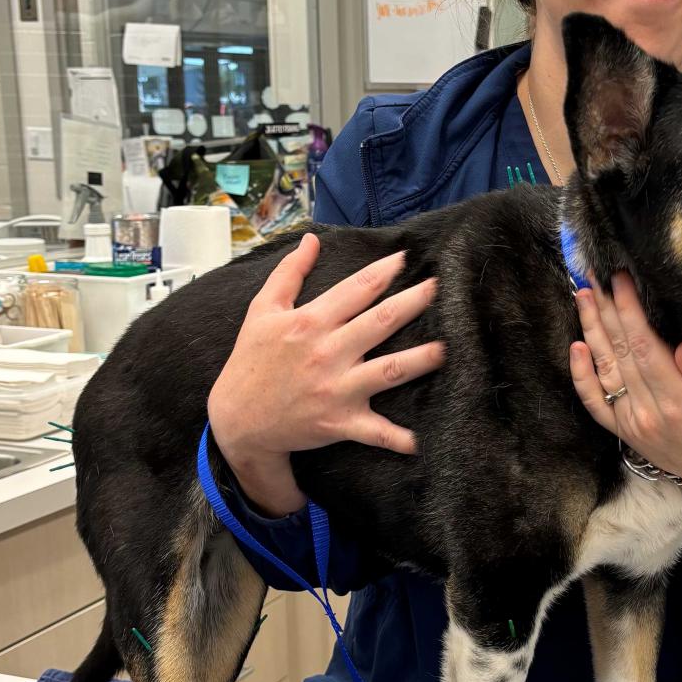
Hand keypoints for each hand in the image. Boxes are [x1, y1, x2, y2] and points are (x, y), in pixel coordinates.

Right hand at [208, 233, 443, 515]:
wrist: (237, 419)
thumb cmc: (251, 362)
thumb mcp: (262, 311)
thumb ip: (289, 273)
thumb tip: (312, 240)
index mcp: (310, 322)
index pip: (355, 290)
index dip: (383, 272)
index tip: (406, 259)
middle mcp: (327, 352)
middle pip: (379, 322)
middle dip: (412, 303)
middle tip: (437, 287)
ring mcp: (336, 388)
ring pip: (387, 371)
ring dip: (418, 361)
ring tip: (444, 350)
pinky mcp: (339, 421)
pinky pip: (374, 432)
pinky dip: (396, 438)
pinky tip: (419, 441)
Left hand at [568, 272, 681, 559]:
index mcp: (680, 403)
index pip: (644, 347)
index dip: (629, 311)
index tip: (621, 279)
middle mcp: (649, 414)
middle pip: (620, 353)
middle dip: (606, 310)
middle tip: (593, 274)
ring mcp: (633, 424)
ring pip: (604, 370)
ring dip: (591, 330)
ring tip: (583, 296)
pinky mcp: (626, 431)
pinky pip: (595, 403)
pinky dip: (581, 376)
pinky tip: (576, 347)